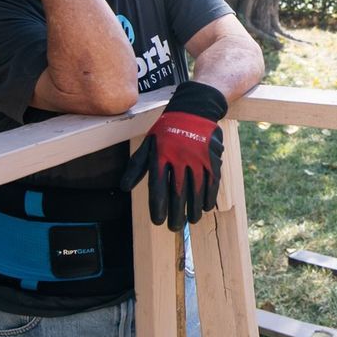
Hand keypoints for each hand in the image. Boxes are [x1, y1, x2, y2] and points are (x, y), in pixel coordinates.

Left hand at [121, 80, 227, 229]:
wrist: (194, 109)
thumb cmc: (167, 130)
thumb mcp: (148, 143)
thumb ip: (137, 166)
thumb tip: (124, 188)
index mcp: (161, 154)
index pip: (158, 186)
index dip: (158, 206)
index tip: (158, 221)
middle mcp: (180, 157)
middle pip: (178, 192)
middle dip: (176, 213)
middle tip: (174, 227)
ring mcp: (198, 158)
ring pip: (196, 190)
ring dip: (194, 209)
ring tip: (191, 220)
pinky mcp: (212, 157)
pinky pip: (212, 182)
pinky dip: (209, 197)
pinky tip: (206, 207)